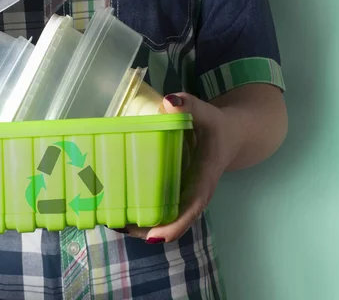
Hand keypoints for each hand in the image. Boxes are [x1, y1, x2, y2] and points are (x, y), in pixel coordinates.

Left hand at [119, 92, 242, 243]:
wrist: (230, 135)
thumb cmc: (217, 126)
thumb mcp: (207, 114)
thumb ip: (190, 106)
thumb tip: (170, 102)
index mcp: (203, 182)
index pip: (190, 211)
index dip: (172, 226)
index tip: (152, 236)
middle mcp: (192, 195)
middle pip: (170, 223)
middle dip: (144, 229)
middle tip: (114, 223)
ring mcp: (183, 195)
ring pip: (161, 218)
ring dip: (137, 223)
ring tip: (108, 217)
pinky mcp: (175, 190)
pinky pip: (158, 206)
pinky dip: (138, 209)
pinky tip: (116, 203)